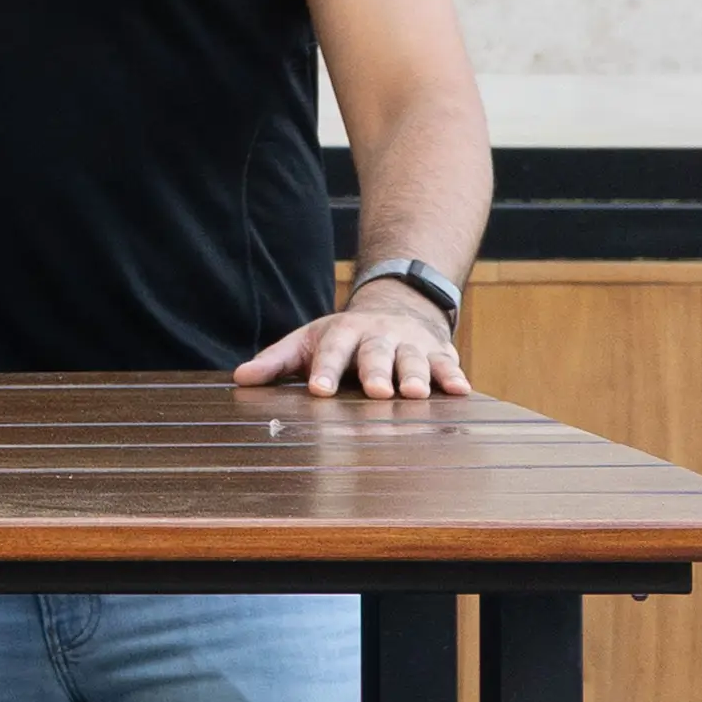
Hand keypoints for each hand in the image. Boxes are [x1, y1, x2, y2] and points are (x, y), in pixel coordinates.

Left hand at [242, 279, 476, 400]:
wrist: (396, 308)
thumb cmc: (342, 338)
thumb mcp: (306, 342)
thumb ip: (276, 362)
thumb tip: (240, 378)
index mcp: (342, 333)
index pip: (331, 352)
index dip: (325, 371)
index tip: (319, 391)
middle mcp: (378, 336)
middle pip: (376, 354)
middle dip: (376, 372)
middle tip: (376, 391)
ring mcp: (410, 343)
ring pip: (413, 359)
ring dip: (416, 375)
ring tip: (415, 394)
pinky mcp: (438, 352)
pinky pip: (447, 364)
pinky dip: (454, 377)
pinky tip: (461, 391)